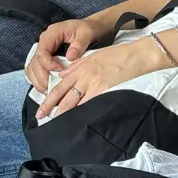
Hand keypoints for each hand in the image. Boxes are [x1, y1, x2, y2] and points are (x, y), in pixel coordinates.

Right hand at [25, 17, 98, 91]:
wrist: (87, 29)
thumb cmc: (86, 30)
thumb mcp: (86, 33)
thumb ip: (79, 44)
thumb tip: (70, 57)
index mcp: (51, 34)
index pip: (41, 53)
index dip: (49, 65)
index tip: (60, 71)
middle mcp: (43, 42)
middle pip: (34, 63)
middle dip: (43, 78)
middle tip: (53, 88)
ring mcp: (42, 50)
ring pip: (32, 69)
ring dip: (39, 82)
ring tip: (50, 91)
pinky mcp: (44, 58)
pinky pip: (35, 71)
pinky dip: (39, 81)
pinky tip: (48, 88)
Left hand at [35, 35, 165, 117]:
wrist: (137, 55)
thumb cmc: (118, 55)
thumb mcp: (94, 56)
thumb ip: (77, 66)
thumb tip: (62, 75)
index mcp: (81, 68)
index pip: (60, 85)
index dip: (49, 97)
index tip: (42, 107)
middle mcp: (83, 76)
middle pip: (62, 95)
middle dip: (50, 107)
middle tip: (41, 117)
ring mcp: (93, 84)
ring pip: (73, 102)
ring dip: (63, 113)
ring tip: (55, 123)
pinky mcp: (103, 90)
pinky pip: (88, 104)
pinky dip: (81, 112)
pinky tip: (76, 120)